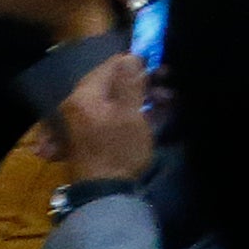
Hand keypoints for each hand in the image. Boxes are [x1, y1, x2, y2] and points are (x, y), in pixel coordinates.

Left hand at [52, 51, 155, 184]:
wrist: (105, 193)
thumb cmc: (119, 150)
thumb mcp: (130, 114)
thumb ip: (129, 84)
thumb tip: (130, 56)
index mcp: (84, 96)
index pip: (109, 67)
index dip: (134, 62)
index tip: (158, 63)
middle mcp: (80, 105)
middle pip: (113, 84)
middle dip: (142, 81)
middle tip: (168, 80)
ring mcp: (87, 122)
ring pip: (117, 100)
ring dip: (143, 97)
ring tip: (168, 99)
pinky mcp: (96, 136)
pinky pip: (117, 115)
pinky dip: (135, 112)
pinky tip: (157, 112)